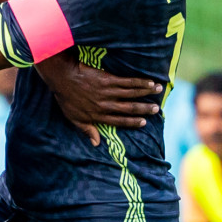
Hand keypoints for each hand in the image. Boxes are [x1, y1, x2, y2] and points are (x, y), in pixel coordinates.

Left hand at [37, 51, 161, 146]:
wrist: (63, 78)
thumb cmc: (66, 98)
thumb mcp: (74, 119)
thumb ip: (87, 130)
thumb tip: (95, 143)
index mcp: (98, 116)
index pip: (119, 121)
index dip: (132, 122)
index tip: (144, 122)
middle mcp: (105, 105)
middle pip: (129, 108)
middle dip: (144, 108)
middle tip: (156, 109)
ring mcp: (107, 92)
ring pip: (131, 94)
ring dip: (146, 93)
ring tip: (158, 91)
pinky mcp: (108, 80)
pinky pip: (127, 82)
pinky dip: (139, 82)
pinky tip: (149, 82)